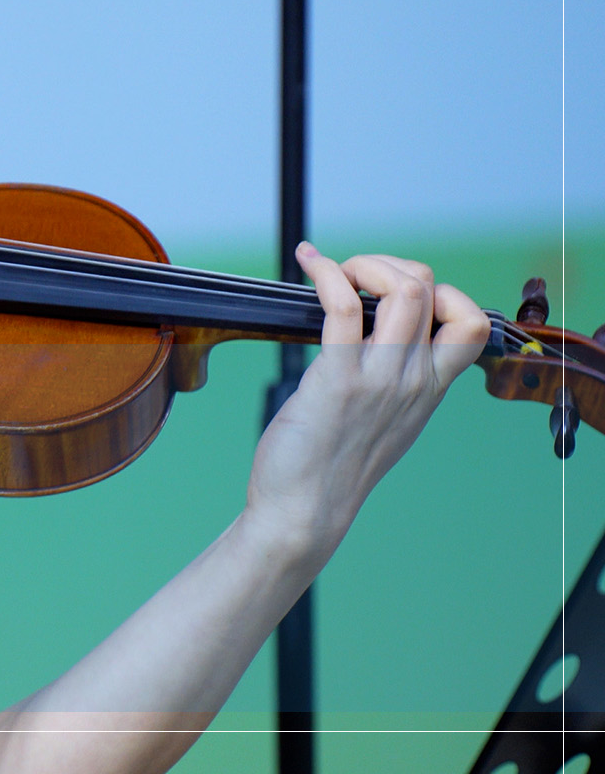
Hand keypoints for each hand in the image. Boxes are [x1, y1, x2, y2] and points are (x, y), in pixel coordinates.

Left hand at [242, 243, 489, 564]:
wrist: (305, 511)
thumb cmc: (331, 465)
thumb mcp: (384, 420)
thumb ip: (392, 381)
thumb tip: (372, 337)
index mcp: (429, 388)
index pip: (470, 323)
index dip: (441, 292)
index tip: (397, 295)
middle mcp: (413, 380)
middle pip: (432, 290)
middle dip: (391, 266)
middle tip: (353, 278)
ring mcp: (380, 379)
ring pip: (404, 290)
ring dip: (366, 265)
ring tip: (334, 271)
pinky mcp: (339, 380)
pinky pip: (344, 307)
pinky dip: (326, 274)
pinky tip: (309, 265)